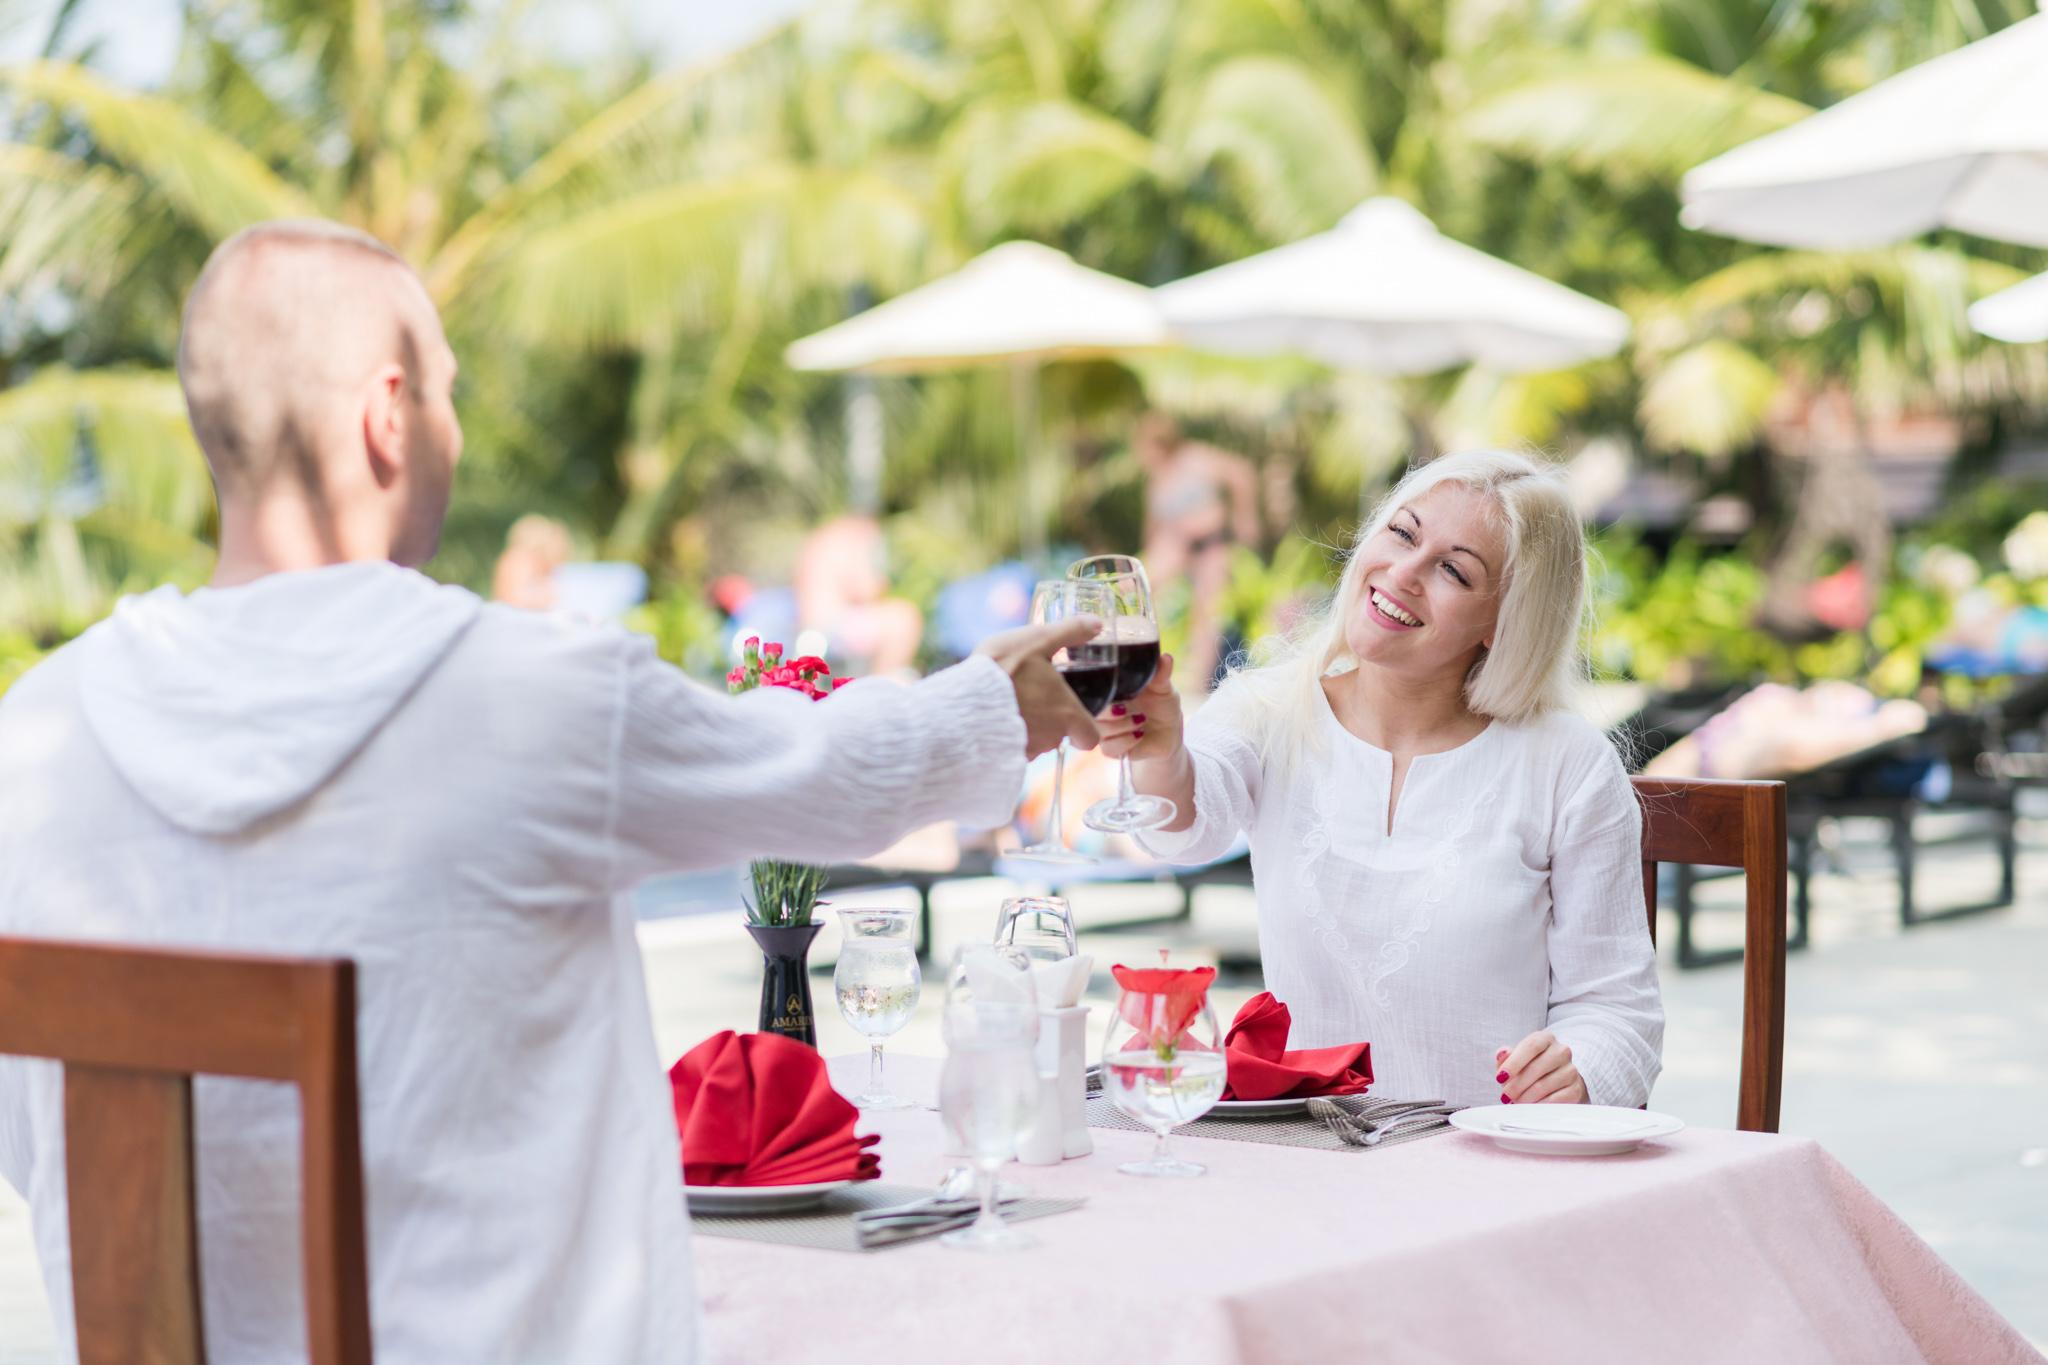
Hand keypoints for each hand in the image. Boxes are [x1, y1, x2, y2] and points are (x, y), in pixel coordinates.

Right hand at [976, 620, 1102, 758]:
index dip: (1084, 729)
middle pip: (1059, 736)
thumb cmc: (1004, 668)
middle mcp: (1050, 738)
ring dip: (1027, 727)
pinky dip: (1006, 735)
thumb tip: (1097, 623)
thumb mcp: (1038, 639)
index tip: (1073, 715)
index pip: (1089, 737)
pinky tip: (993, 716)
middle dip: (1049, 720)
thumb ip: (1070, 632)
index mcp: (1067, 713)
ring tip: (1009, 702)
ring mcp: (1025, 750)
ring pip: (1034, 742)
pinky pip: (1011, 748)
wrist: (962, 698)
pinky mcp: (1001, 754)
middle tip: (1031, 695)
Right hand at [1095, 653, 1182, 761]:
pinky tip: (1139, 734)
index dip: (1095, 687)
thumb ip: (1160, 674)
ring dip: (1120, 726)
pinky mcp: (1111, 748)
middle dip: (1106, 710)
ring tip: (1140, 720)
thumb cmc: (1162, 705)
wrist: (1170, 735)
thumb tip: (1165, 657)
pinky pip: (1108, 748)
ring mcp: (1104, 729)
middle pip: (1085, 710)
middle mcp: (1101, 708)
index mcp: (1108, 689)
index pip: (1089, 685)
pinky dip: (1125, 741)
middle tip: (1124, 708)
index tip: (1111, 688)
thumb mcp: (1162, 687)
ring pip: (1097, 729)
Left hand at [1495, 1031, 1586, 1104]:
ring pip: (1545, 1085)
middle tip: (1506, 1095)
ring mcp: (1571, 1070)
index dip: (1514, 1063)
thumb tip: (1502, 1053)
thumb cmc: (1530, 1067)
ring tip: (1516, 1101)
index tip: (1500, 1077)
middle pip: (1537, 1067)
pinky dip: (1540, 1105)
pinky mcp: (1575, 1089)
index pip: (1531, 1046)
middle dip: (1517, 1084)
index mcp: (1545, 1039)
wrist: (1556, 1081)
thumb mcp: (1515, 1059)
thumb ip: (1506, 1057)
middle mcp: (1561, 1051)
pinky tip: (1530, 1107)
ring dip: (1526, 1097)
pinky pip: (1556, 1099)